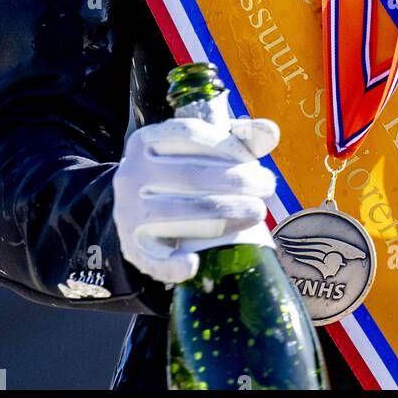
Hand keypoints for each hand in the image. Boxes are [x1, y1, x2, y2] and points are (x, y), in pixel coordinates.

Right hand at [111, 114, 279, 285]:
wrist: (139, 205)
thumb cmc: (183, 170)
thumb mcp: (205, 148)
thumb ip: (239, 138)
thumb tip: (270, 132)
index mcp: (147, 140)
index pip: (190, 134)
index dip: (228, 146)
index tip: (255, 161)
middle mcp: (131, 173)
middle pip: (189, 175)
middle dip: (236, 181)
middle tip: (267, 188)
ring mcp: (127, 211)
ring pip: (177, 212)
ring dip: (223, 213)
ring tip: (258, 213)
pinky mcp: (131, 246)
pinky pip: (149, 257)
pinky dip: (170, 264)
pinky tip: (193, 264)